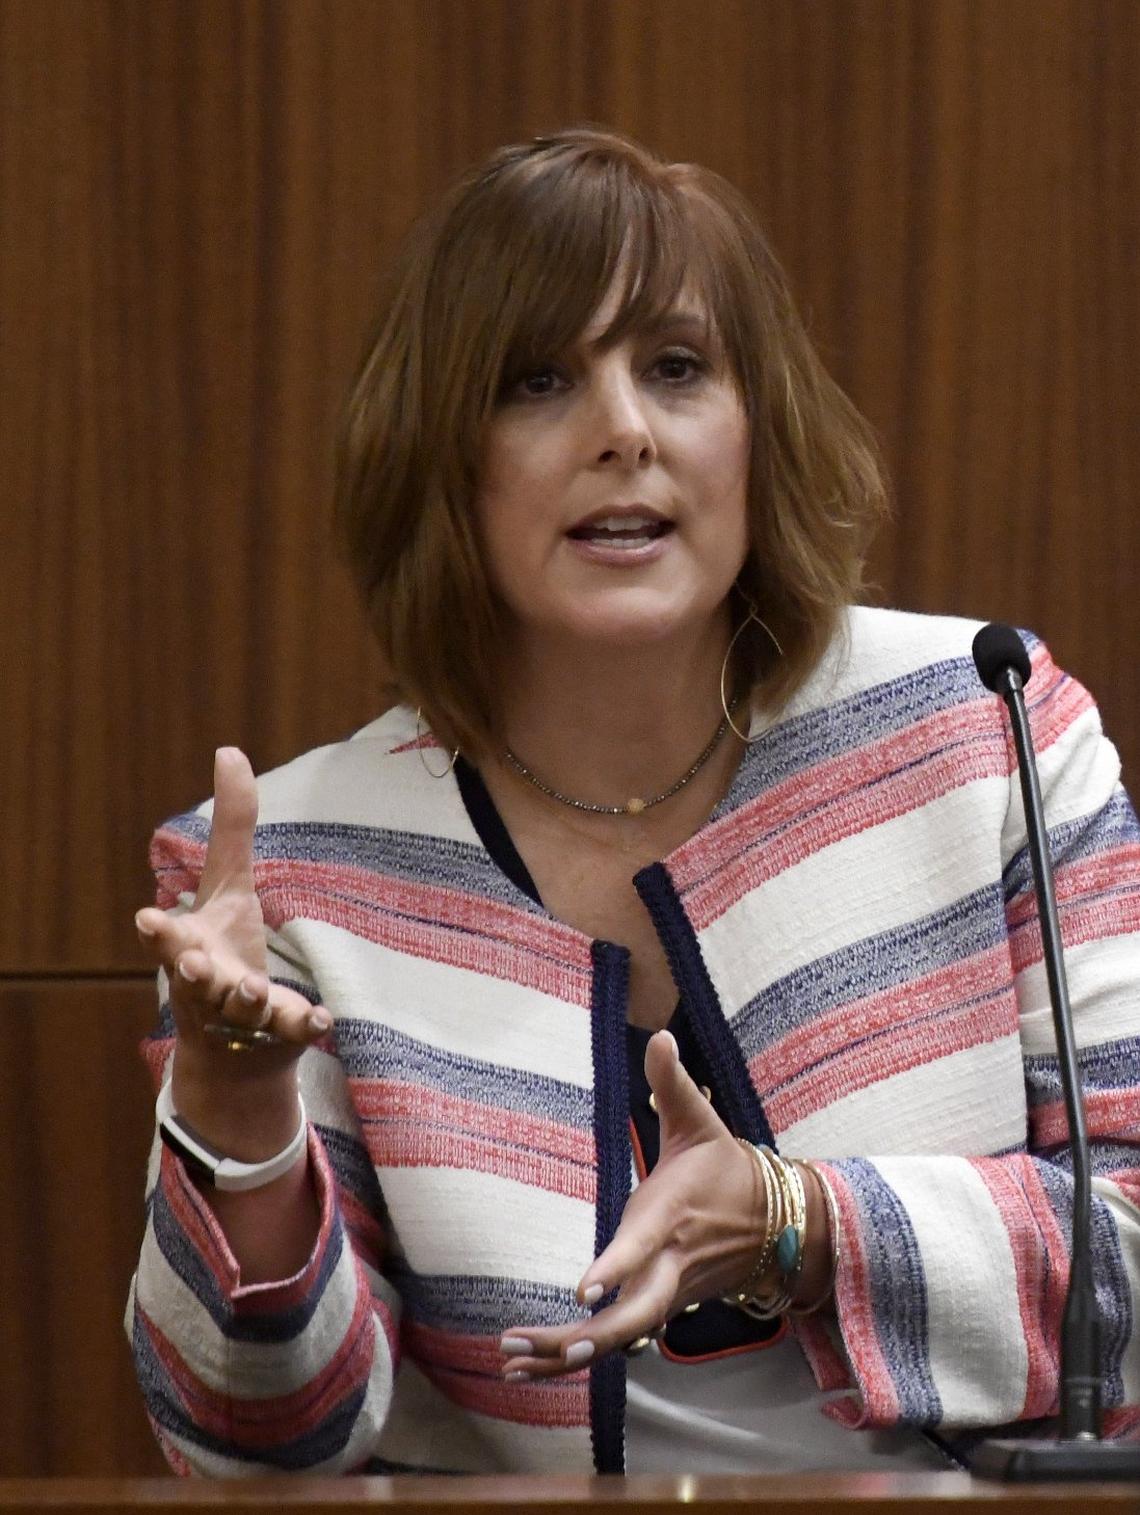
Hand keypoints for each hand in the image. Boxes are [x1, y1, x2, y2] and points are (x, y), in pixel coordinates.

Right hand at [135, 747, 329, 1153]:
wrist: (234, 1048)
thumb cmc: (222, 951)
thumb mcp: (228, 885)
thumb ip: (230, 827)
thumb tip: (229, 750)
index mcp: (188, 949)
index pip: (165, 941)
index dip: (158, 932)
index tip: (146, 919)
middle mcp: (207, 986)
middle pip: (193, 980)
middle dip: (190, 972)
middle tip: (190, 962)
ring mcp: (240, 1017)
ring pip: (238, 1010)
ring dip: (244, 996)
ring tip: (251, 986)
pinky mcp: (277, 1036)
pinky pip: (291, 1032)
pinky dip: (303, 1024)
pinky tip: (321, 1018)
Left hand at [500, 1029, 764, 1378]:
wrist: (777, 1224)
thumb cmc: (725, 1167)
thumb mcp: (701, 1121)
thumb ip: (673, 1082)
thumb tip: (661, 1035)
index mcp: (671, 1216)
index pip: (643, 1247)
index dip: (616, 1268)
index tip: (584, 1290)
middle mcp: (669, 1265)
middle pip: (631, 1318)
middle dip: (579, 1339)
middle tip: (521, 1344)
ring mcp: (667, 1293)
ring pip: (620, 1340)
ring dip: (566, 1354)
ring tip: (508, 1361)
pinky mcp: (661, 1307)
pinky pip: (619, 1341)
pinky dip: (578, 1355)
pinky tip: (532, 1364)